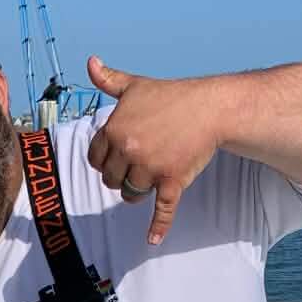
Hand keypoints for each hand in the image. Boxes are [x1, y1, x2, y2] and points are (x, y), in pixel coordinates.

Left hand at [86, 58, 231, 245]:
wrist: (212, 107)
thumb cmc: (172, 96)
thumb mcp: (136, 86)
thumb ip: (109, 80)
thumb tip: (90, 62)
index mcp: (115, 129)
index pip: (95, 159)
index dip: (106, 160)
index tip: (119, 155)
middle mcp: (129, 149)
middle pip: (111, 179)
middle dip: (122, 175)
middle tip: (139, 163)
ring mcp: (150, 167)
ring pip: (131, 193)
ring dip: (139, 189)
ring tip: (153, 173)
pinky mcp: (172, 180)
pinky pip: (162, 209)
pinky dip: (158, 226)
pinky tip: (152, 239)